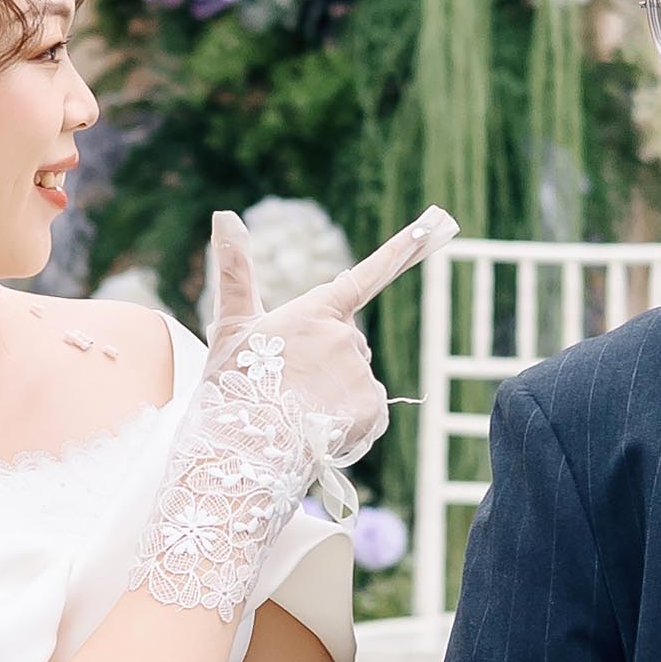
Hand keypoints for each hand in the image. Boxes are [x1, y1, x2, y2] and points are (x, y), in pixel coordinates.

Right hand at [197, 204, 453, 490]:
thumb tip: (224, 213)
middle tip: (290, 387)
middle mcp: (345, 335)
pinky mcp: (372, 406)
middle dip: (328, 361)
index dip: (400, 251)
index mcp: (316, 311)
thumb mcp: (231, 326)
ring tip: (300, 412)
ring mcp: (361, 371)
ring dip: (336, 394)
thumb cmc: (233, 386)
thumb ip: (235, 271)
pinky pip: (369, 412)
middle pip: (349, 343)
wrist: (243, 448)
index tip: (436, 224)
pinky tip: (321, 429)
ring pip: (356, 379)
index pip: (366, 276)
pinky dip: (350, 422)